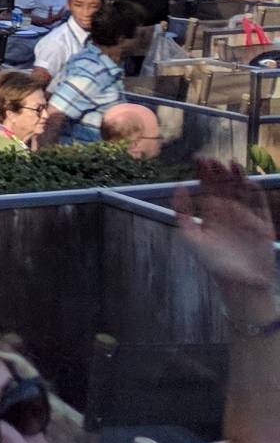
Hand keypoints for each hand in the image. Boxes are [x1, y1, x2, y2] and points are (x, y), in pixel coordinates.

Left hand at [171, 158, 278, 296]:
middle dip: (218, 171)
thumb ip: (183, 212)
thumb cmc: (213, 262)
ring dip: (237, 177)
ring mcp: (247, 216)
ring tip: (231, 163)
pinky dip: (255, 193)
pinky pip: (260, 205)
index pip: (207, 187)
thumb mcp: (191, 236)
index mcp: (211, 213)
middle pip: (225, 185)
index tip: (198, 159)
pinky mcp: (263, 224)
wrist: (240, 284)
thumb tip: (179, 186)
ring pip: (242, 191)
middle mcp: (229, 211)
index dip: (203, 173)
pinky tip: (248, 182)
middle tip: (212, 159)